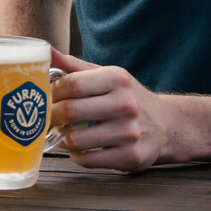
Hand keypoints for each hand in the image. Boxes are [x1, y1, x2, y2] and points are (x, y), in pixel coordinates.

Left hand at [47, 46, 175, 172]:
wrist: (166, 125)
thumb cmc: (126, 98)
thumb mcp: (106, 76)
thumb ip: (73, 66)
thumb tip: (45, 50)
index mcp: (117, 79)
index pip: (71, 83)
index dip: (52, 92)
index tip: (48, 97)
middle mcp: (126, 104)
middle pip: (70, 111)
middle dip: (51, 116)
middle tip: (48, 117)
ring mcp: (129, 132)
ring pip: (76, 140)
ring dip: (63, 138)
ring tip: (64, 133)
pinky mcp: (131, 157)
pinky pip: (88, 160)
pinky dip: (76, 155)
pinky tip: (80, 147)